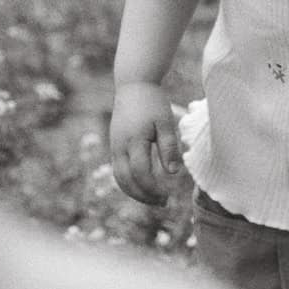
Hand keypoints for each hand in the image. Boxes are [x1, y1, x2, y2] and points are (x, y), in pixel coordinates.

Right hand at [110, 80, 182, 205]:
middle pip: (126, 181)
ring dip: (135, 192)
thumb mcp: (165, 122)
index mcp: (133, 140)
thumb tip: (173, 173)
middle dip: (143, 196)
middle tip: (163, 203)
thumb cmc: (153, 102)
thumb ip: (168, 147)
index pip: (140, 173)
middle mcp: (119, 146)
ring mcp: (114, 146)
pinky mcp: (114, 145)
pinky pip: (118, 170)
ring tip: (154, 199)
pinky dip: (130, 182)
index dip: (153, 188)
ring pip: (119, 178)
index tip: (169, 195)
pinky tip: (145, 185)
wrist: (133, 85)